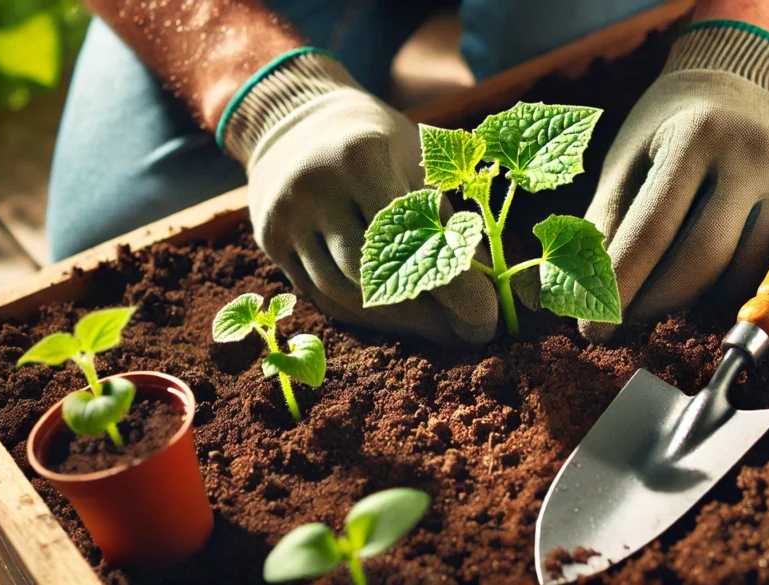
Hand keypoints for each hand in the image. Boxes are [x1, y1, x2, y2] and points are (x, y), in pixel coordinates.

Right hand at [223, 51, 497, 343]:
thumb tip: (499, 289)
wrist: (293, 119)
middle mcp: (315, 186)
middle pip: (375, 275)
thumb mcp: (419, 160)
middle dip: (429, 315)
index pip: (414, 238)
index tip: (488, 318)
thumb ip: (449, 219)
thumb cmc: (377, 141)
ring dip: (398, 323)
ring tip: (441, 331)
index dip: (455, 288)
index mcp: (360, 156)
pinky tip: (398, 320)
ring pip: (345, 292)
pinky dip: (363, 314)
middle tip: (469, 335)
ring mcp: (286, 216)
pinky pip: (320, 294)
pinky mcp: (269, 241)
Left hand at [580, 22, 768, 341]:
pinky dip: (735, 293)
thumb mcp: (628, 160)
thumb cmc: (668, 130)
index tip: (592, 330)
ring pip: (744, 275)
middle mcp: (753, 152)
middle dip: (656, 302)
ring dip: (695, 303)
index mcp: (695, 133)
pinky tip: (706, 285)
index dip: (620, 287)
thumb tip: (586, 300)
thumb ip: (608, 226)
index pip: (652, 230)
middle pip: (703, 259)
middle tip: (625, 317)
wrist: (743, 82)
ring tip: (662, 293)